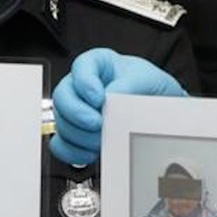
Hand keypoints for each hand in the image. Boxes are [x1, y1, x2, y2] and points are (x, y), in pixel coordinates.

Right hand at [50, 48, 185, 164]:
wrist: (154, 106)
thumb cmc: (147, 87)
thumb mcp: (146, 79)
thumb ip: (129, 85)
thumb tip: (111, 98)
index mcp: (96, 64)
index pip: (80, 67)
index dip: (85, 83)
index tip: (99, 98)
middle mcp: (80, 86)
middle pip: (62, 97)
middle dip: (78, 114)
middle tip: (97, 123)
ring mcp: (74, 110)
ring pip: (61, 122)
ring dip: (80, 136)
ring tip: (102, 139)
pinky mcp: (74, 133)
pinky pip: (61, 144)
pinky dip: (73, 152)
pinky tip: (91, 153)